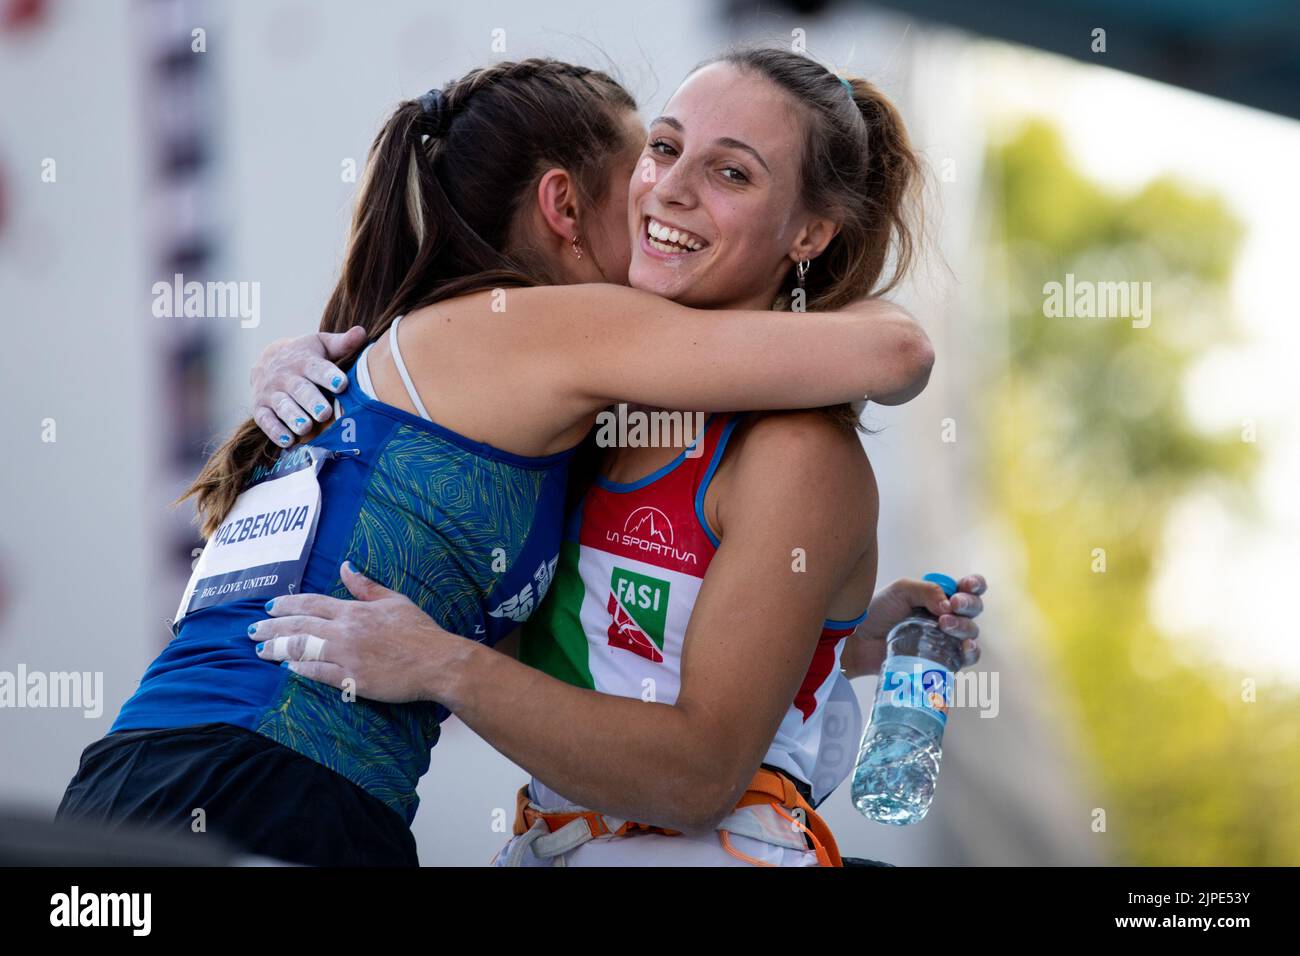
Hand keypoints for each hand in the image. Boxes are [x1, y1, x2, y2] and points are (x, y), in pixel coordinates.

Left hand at [248, 561, 467, 703]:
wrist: (437, 662)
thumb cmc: (420, 631)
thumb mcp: (395, 600)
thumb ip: (366, 586)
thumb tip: (345, 566)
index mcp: (355, 610)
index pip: (311, 603)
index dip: (287, 604)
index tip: (269, 607)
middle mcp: (346, 631)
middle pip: (299, 626)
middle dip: (272, 627)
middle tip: (253, 630)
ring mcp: (347, 656)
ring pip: (302, 650)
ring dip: (278, 650)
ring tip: (260, 651)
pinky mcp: (352, 679)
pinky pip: (318, 673)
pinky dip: (300, 670)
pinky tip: (287, 669)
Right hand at [250, 326, 366, 446]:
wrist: (266, 361)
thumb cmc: (304, 356)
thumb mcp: (320, 345)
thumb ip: (342, 343)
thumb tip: (362, 333)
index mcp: (304, 361)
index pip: (317, 367)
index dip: (329, 376)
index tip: (342, 384)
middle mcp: (287, 377)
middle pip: (300, 390)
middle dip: (311, 402)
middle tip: (325, 413)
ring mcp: (272, 393)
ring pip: (282, 406)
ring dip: (293, 417)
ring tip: (305, 427)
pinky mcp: (260, 408)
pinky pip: (266, 421)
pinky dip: (275, 431)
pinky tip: (288, 441)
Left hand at [848, 574, 986, 676]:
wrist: (860, 642)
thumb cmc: (877, 612)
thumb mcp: (900, 590)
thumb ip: (926, 590)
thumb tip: (949, 605)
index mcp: (938, 596)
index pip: (966, 588)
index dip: (974, 585)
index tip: (966, 587)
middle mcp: (946, 616)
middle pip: (973, 608)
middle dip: (968, 604)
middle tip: (953, 606)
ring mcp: (946, 639)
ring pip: (971, 631)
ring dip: (964, 626)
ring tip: (945, 625)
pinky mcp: (943, 660)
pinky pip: (966, 657)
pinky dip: (971, 652)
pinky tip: (965, 647)